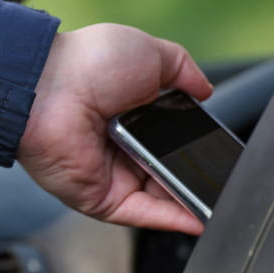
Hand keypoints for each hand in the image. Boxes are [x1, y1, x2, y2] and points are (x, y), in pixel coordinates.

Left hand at [16, 23, 213, 234]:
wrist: (49, 86)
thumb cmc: (88, 63)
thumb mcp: (149, 53)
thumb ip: (183, 70)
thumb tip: (205, 90)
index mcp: (130, 113)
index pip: (172, 138)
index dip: (196, 146)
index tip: (221, 152)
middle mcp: (120, 146)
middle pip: (168, 170)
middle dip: (197, 175)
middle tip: (225, 177)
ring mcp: (110, 174)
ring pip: (160, 197)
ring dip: (191, 200)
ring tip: (222, 199)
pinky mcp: (100, 197)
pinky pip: (143, 214)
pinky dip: (173, 219)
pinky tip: (200, 219)